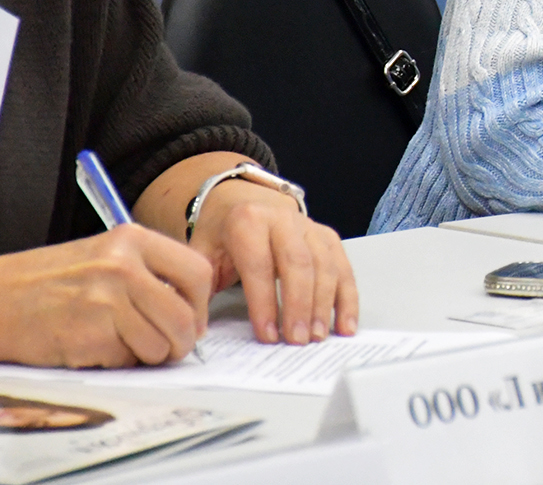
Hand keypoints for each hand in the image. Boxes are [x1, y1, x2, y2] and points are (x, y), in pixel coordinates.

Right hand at [0, 226, 212, 366]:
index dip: (201, 304)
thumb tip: (194, 310)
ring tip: (120, 344)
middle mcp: (123, 266)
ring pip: (160, 346)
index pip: (197, 272)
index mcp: (132, 240)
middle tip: (169, 349)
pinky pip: (126, 362)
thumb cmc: (48, 282)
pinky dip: (116, 363)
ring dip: (147, 356)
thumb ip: (148, 273)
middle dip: (182, 342)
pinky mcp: (89, 337)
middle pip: (184, 317)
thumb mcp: (103, 255)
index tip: (193, 320)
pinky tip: (91, 348)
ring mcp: (106, 302)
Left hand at [187, 180, 357, 344]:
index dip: (264, 302)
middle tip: (296, 340)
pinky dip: (347, 299)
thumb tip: (195, 331)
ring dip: (323, 304)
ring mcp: (310, 227)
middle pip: (298, 263)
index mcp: (248, 221)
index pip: (259, 264)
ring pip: (325, 266)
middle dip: (299, 305)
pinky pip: (344, 268)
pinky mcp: (328, 238)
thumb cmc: (222, 235)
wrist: (241, 201)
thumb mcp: (201, 254)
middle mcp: (283, 219)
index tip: (267, 334)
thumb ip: (198, 289)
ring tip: (317, 337)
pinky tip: (344, 325)